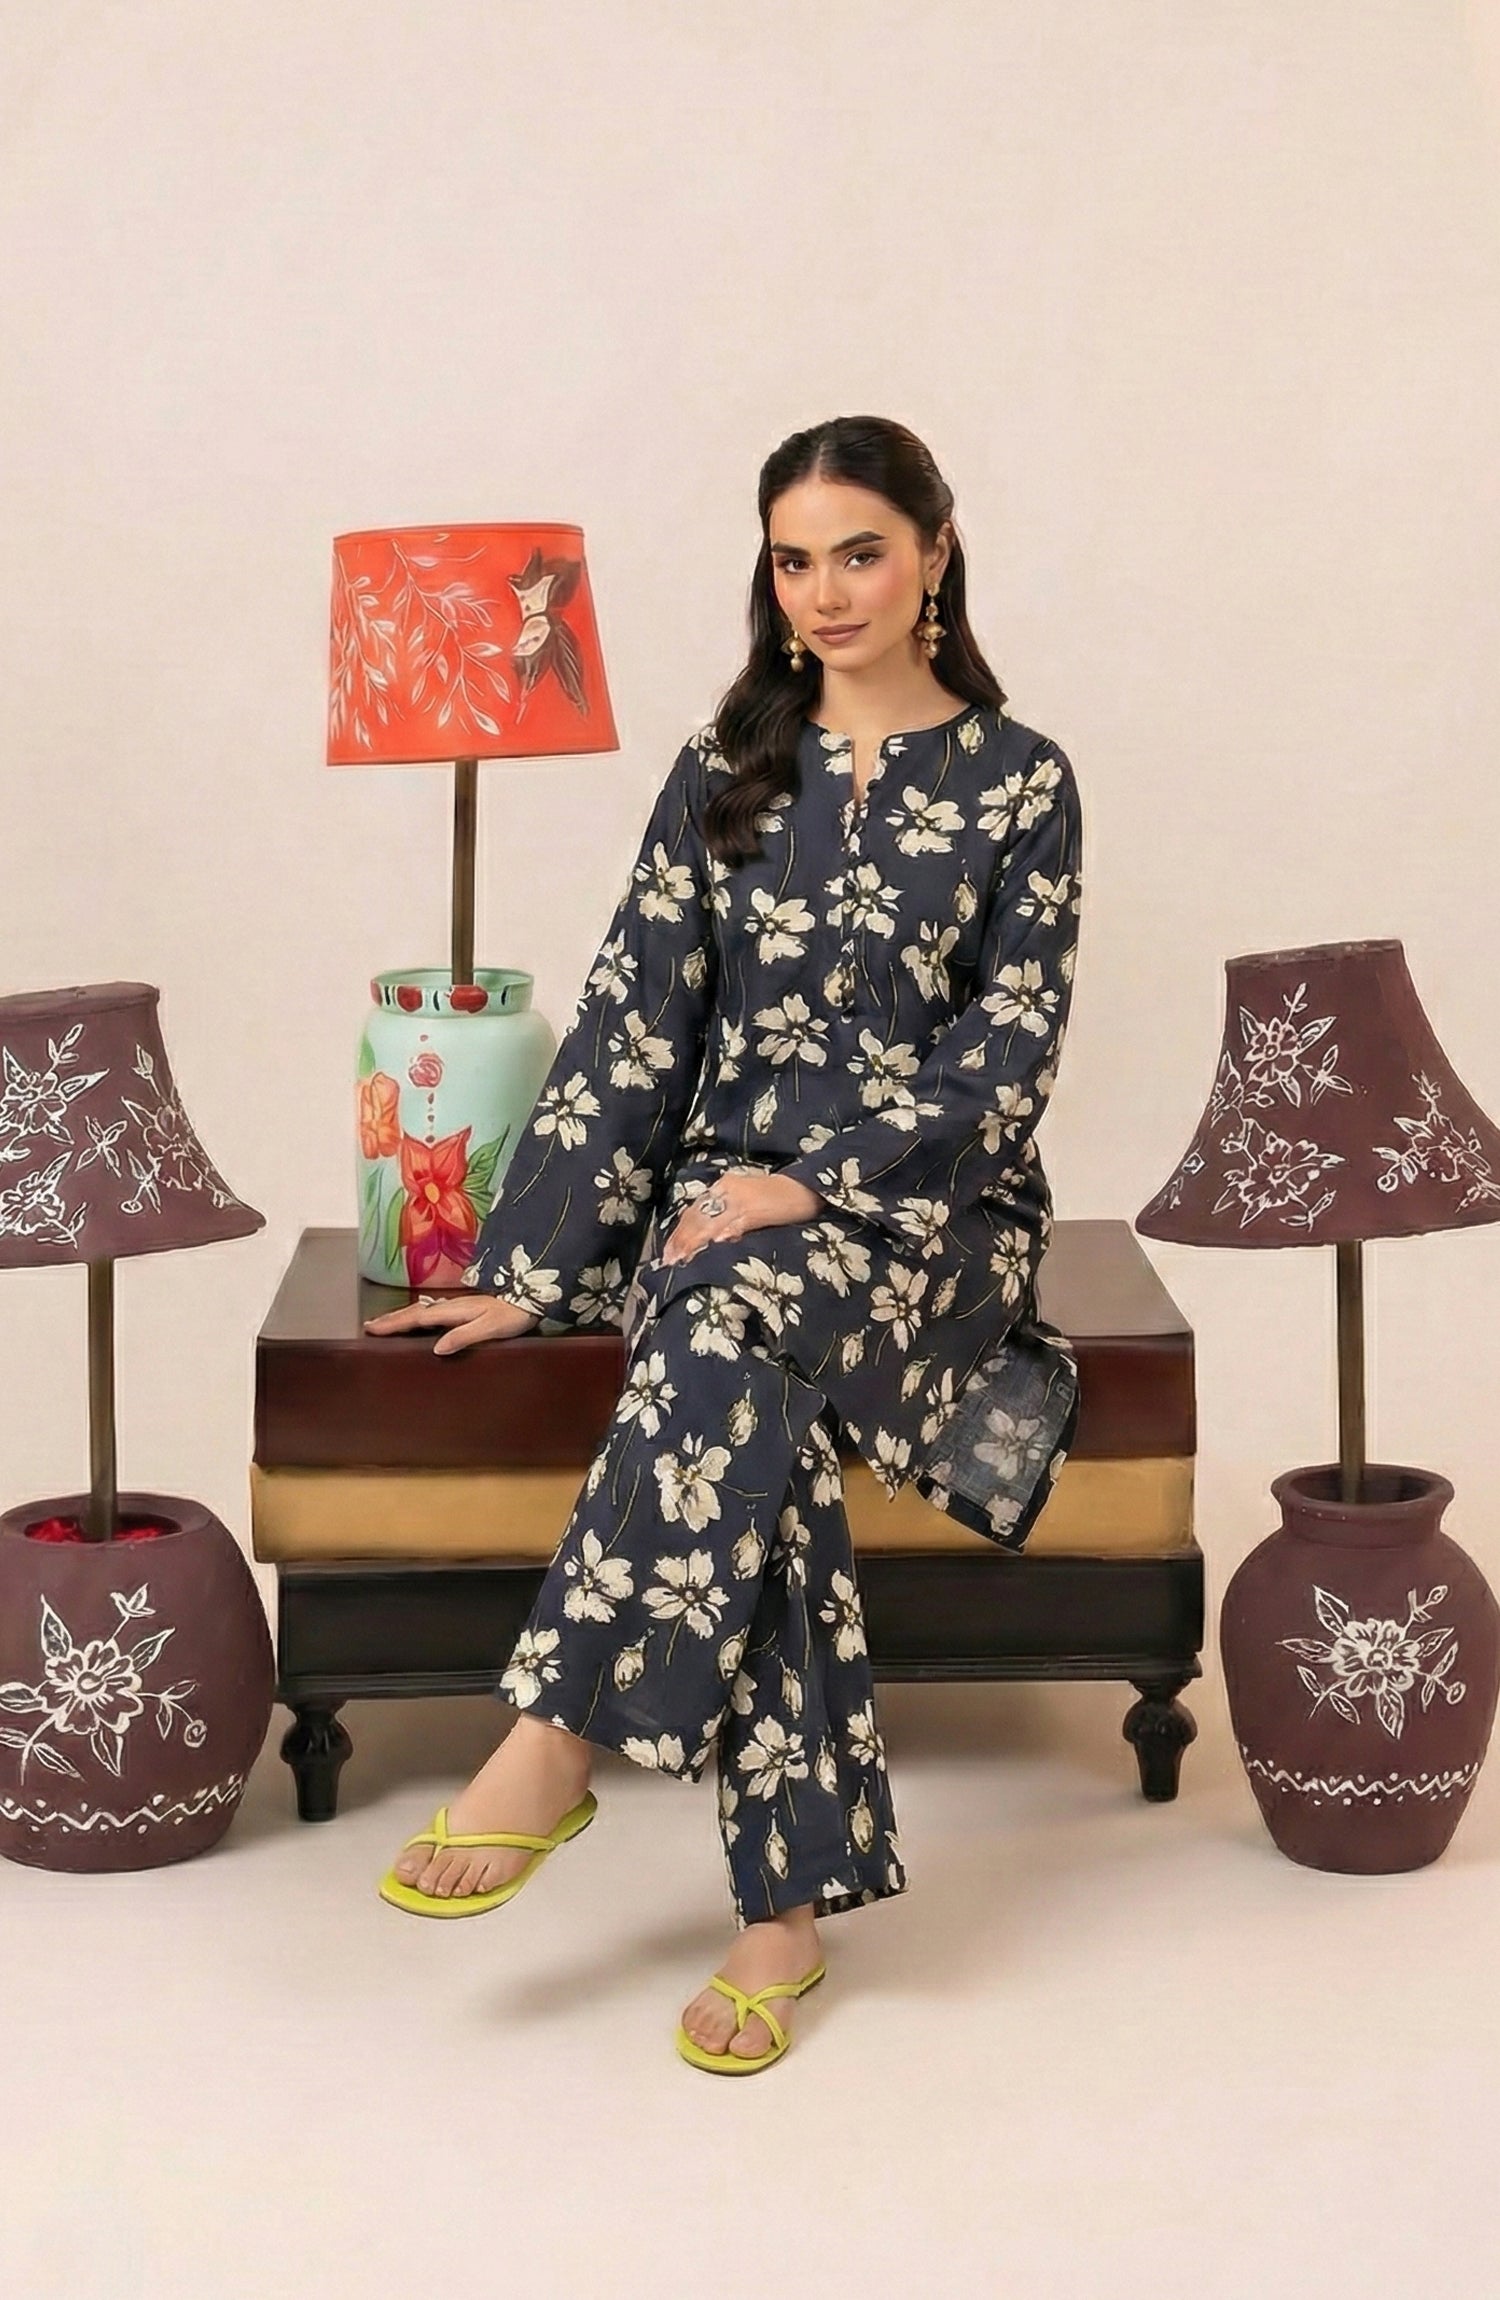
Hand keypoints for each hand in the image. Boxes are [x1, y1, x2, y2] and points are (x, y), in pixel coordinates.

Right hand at [362, 1293, 540, 1355]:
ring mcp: (456, 1307)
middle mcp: (451, 1307)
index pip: (417, 1318)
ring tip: (382, 1323)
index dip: (394, 1323)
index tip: (371, 1328)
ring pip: (420, 1311)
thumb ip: (464, 1337)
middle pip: (414, 1312)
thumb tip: (437, 1349)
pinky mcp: (462, 1310)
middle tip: (368, 1325)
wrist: (529, 1301)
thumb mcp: (490, 1329)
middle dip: (391, 1319)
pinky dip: (415, 1317)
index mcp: (454, 1311)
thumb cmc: (512, 1317)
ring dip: (400, 1317)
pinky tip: (413, 1322)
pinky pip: (430, 1314)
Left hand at [660, 1169, 824, 1264]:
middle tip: (670, 1260)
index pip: (695, 1210)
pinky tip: (715, 1245)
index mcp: (725, 1187)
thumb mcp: (748, 1203)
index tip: (669, 1250)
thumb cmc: (780, 1198)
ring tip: (683, 1259)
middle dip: (682, 1239)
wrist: (808, 1186)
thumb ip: (729, 1217)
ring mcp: (741, 1199)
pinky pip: (735, 1224)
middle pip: (698, 1216)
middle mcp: (727, 1189)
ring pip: (711, 1222)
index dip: (680, 1231)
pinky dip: (724, 1234)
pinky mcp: (756, 1209)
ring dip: (695, 1242)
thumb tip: (712, 1240)